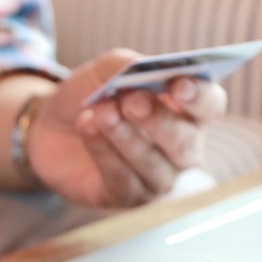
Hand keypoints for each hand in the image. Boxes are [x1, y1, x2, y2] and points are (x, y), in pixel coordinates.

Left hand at [28, 48, 227, 207]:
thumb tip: (139, 67)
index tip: (179, 84)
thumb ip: (124, 65)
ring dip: (127, 137)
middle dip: (158, 119)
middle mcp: (181, 149)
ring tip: (102, 111)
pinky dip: (104, 152)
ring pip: (153, 165)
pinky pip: (122, 180)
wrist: (50, 128)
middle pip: (185, 141)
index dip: (200, 97)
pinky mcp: (125, 196)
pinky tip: (87, 127)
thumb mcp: (103, 71)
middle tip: (132, 100)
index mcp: (188, 111)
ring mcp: (156, 178)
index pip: (210, 106)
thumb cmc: (92, 96)